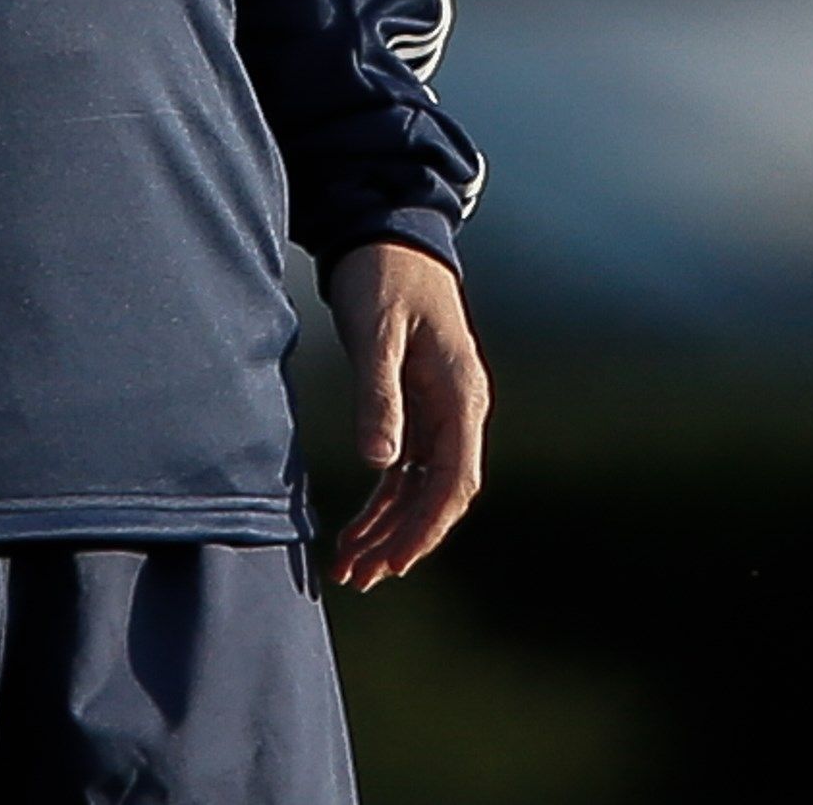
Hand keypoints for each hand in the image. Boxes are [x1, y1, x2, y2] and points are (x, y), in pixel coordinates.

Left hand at [324, 240, 488, 590]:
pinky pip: (405, 469)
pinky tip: (355, 531)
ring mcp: (440, 411)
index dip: (428, 525)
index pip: (456, 479)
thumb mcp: (378, 334)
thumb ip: (379, 396)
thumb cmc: (386, 278)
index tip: (396, 561)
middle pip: (439, 494)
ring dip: (388, 528)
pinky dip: (381, 503)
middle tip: (361, 577)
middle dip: (403, 539)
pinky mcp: (416, 408)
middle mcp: (459, 410)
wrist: (389, 235)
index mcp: (462, 394)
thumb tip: (380, 464)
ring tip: (350, 568)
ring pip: (420, 488)